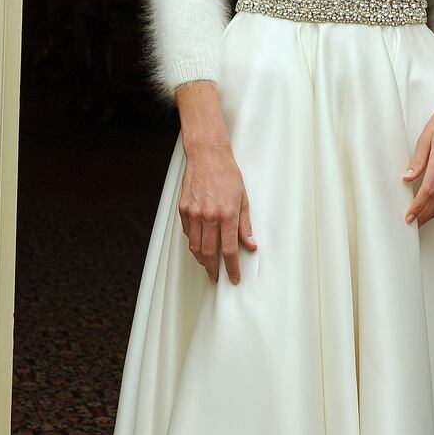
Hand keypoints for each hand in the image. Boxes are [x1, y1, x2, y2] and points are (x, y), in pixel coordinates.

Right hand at [175, 80, 256, 283]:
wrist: (207, 156)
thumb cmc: (228, 175)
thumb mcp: (243, 200)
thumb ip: (245, 225)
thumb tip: (250, 245)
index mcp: (227, 215)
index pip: (228, 250)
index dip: (232, 268)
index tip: (233, 278)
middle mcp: (209, 216)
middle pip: (208, 253)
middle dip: (213, 269)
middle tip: (215, 278)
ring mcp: (194, 213)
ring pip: (195, 246)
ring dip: (201, 259)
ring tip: (207, 265)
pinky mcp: (183, 209)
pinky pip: (188, 233)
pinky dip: (194, 242)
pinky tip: (199, 245)